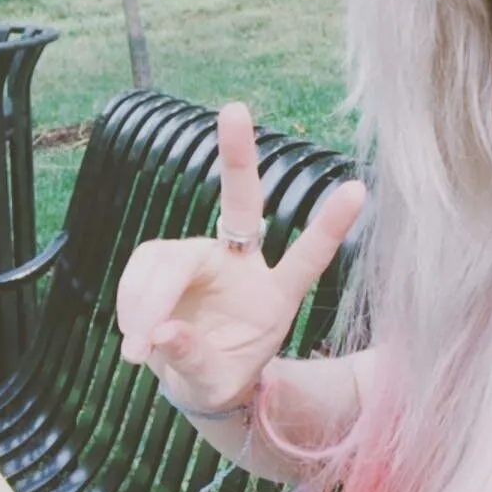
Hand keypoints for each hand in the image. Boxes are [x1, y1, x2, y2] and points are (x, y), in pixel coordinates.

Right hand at [115, 102, 365, 414]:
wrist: (197, 378)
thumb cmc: (221, 375)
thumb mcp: (217, 382)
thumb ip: (194, 360)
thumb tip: (161, 333)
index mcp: (277, 296)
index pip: (308, 255)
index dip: (330, 224)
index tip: (358, 188)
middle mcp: (245, 265)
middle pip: (241, 205)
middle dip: (239, 156)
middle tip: (235, 109)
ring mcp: (206, 260)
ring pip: (171, 254)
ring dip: (147, 296)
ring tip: (139, 345)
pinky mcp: (169, 264)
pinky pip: (145, 267)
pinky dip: (133, 299)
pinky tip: (134, 333)